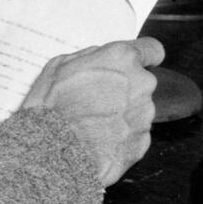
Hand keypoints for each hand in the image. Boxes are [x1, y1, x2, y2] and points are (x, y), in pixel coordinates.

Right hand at [21, 37, 163, 186]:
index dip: (146, 56)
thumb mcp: (59, 66)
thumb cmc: (51, 107)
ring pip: (138, 112)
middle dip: (124, 90)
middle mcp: (141, 84)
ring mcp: (144, 116)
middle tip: (95, 102)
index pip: (152, 50)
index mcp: (122, 59)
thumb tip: (101, 60)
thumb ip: (91, 58)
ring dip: (121, 116)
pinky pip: (134, 137)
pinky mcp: (141, 144)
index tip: (143, 62)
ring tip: (92, 126)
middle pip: (141, 84)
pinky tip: (97, 143)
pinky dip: (120, 139)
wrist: (50, 153)